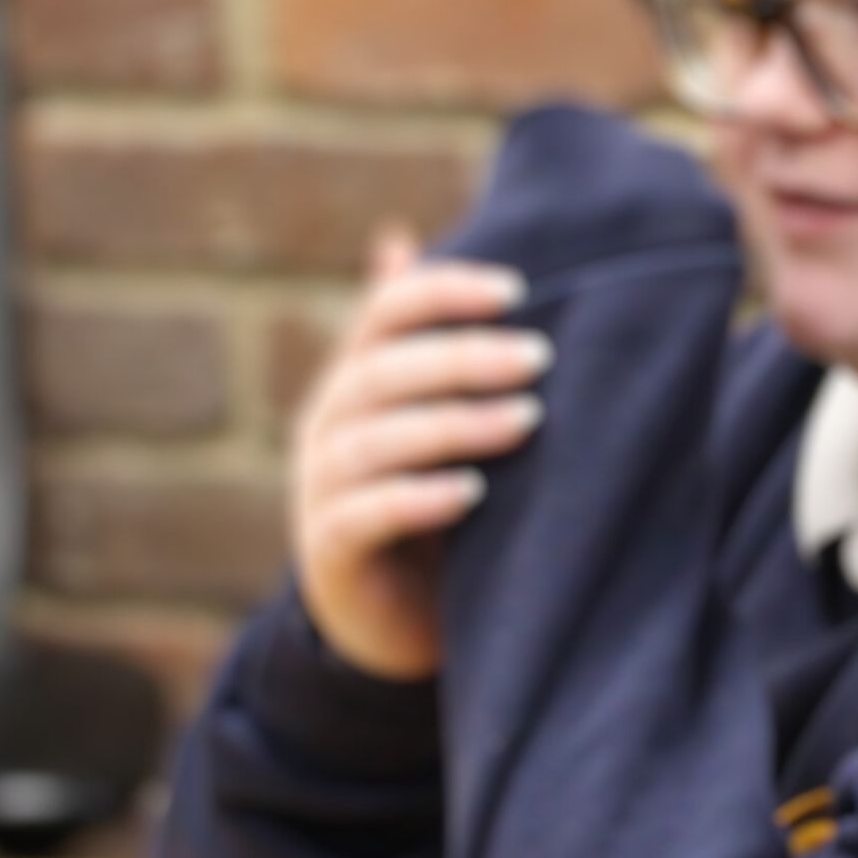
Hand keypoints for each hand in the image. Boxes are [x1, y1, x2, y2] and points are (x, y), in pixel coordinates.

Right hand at [288, 223, 546, 679]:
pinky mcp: (329, 551)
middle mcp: (328, 425)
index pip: (386, 313)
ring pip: (375, 443)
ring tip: (524, 422)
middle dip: (462, 358)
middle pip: (384, 373)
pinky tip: (470, 494)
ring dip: (452, 427)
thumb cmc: (429, 506)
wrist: (387, 618)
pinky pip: (363, 517)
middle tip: (537, 358)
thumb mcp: (433, 423)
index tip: (516, 290)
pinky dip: (415, 500)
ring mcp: (319, 487)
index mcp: (356, 382)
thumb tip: (402, 239)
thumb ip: (431, 346)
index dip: (443, 292)